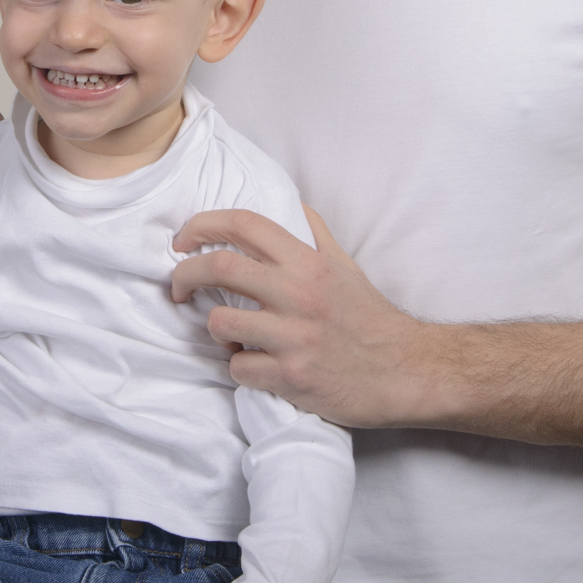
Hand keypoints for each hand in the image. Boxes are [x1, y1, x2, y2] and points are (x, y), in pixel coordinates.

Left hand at [170, 206, 428, 428]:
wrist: (405, 371)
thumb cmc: (370, 317)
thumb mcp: (345, 265)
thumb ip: (314, 234)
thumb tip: (289, 205)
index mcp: (308, 262)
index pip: (244, 224)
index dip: (202, 225)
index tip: (183, 240)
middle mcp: (299, 294)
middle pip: (218, 267)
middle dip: (184, 274)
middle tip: (177, 287)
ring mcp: (294, 338)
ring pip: (220, 324)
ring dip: (214, 330)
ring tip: (228, 335)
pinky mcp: (291, 377)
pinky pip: (239, 369)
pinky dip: (239, 368)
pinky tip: (256, 366)